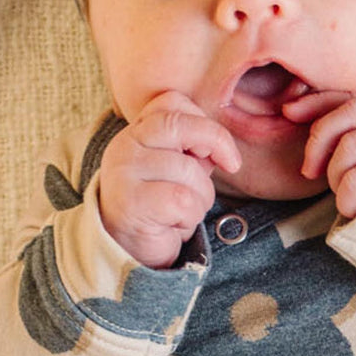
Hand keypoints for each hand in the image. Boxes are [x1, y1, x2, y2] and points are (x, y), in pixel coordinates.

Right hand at [98, 91, 240, 268]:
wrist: (125, 253)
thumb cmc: (158, 208)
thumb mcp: (176, 170)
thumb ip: (194, 149)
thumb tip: (221, 147)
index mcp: (136, 133)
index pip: (171, 102)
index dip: (203, 120)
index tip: (217, 149)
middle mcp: (125, 147)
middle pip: (178, 124)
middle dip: (215, 141)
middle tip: (231, 165)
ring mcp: (124, 174)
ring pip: (188, 170)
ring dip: (202, 197)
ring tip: (185, 210)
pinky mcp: (131, 204)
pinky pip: (183, 200)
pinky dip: (190, 217)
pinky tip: (175, 224)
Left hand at [282, 91, 355, 217]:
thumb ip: (335, 131)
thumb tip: (288, 108)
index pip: (353, 99)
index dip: (316, 102)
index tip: (288, 112)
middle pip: (350, 115)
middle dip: (320, 142)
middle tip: (312, 171)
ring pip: (351, 146)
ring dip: (336, 177)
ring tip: (348, 194)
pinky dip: (347, 200)